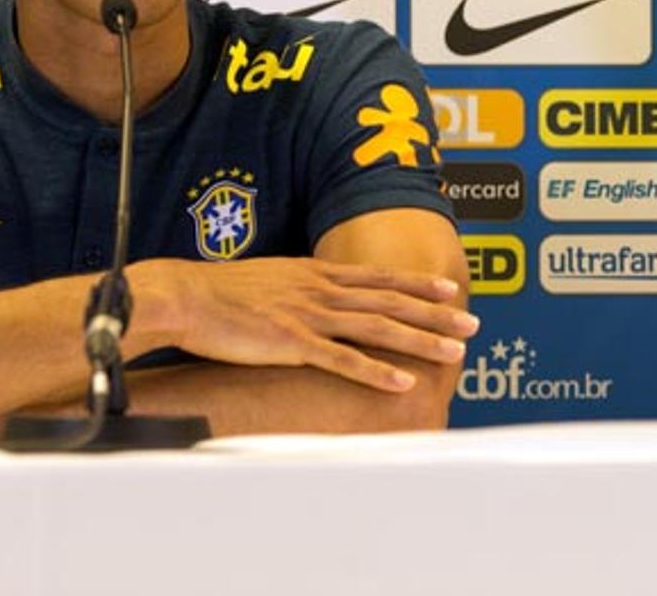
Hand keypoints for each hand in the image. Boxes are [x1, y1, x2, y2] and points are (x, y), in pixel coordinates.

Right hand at [134, 258, 477, 392]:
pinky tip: (402, 382)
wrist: (184, 295)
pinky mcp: (292, 343)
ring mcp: (309, 316)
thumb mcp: (270, 280)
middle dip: (436, 313)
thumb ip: (299, 289)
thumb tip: (314, 298)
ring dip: (420, 340)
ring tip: (454, 351)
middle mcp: (321, 290)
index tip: (449, 288)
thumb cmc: (219, 293)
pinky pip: (343, 360)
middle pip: (390, 301)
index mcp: (315, 274)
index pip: (378, 277)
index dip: (417, 283)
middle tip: (472, 323)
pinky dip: (376, 371)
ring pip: (378, 327)